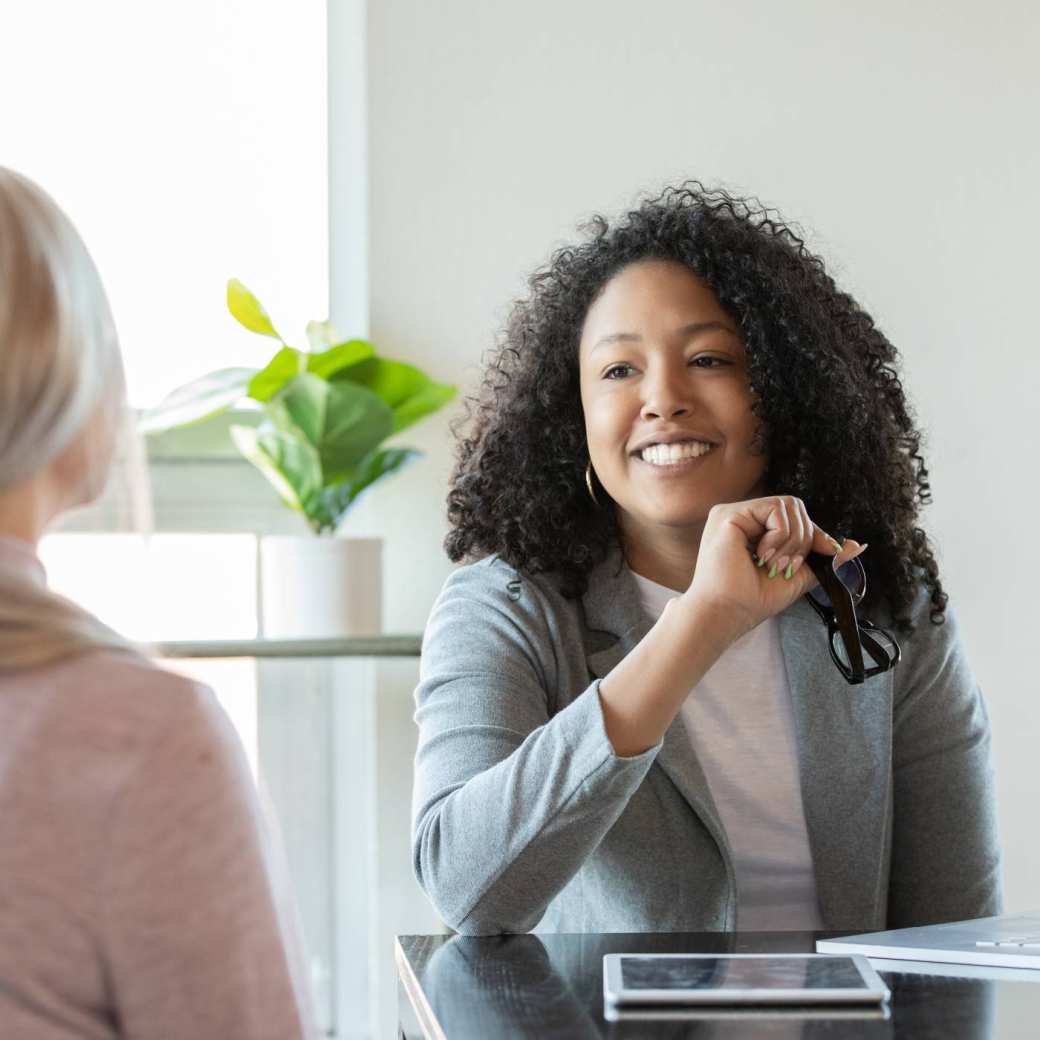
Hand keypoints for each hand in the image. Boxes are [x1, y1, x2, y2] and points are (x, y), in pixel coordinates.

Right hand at [683, 495, 866, 641]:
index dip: (814, 534)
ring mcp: (733, 513)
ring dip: (791, 540)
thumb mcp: (798, 576)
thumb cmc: (752, 600)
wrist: (727, 614)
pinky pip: (775, 509)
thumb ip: (823, 558)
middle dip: (803, 539)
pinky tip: (762, 556)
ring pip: (788, 505)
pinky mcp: (729, 514)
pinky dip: (780, 535)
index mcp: (753, 530)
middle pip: (794, 507)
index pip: (794, 518)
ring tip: (773, 565)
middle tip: (786, 567)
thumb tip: (855, 545)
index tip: (828, 553)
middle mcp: (742, 518)